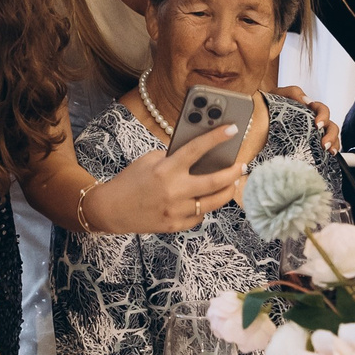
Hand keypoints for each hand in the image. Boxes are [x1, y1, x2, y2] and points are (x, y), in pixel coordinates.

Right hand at [84, 137, 247, 234]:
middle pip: (214, 182)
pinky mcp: (174, 226)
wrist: (111, 209)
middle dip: (233, 173)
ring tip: (233, 183)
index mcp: (166, 169)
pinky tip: (207, 200)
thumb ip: (173, 157)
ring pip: (212, 203)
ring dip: (226, 192)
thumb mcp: (149, 160)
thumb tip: (199, 155)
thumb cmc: (130, 180)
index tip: (233, 129)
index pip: (197, 149)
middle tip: (242, 165)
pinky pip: (199, 217)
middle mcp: (174, 190)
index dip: (217, 137)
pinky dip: (204, 207)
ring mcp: (175, 211)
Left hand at [273, 84, 339, 153]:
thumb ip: (293, 92)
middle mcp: (314, 122)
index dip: (323, 116)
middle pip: (331, 126)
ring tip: (328, 151)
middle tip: (324, 144)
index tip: (317, 124)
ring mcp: (313, 134)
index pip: (323, 110)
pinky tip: (329, 157)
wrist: (257, 119)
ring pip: (331, 138)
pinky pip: (325, 148)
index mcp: (309, 109)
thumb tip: (305, 100)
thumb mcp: (279, 95)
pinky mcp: (310, 145)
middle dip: (331, 135)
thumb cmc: (271, 105)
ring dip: (333, 144)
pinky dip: (330, 152)